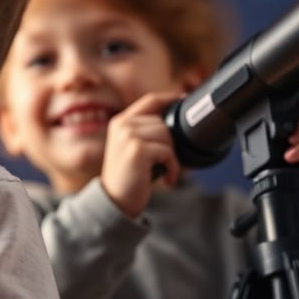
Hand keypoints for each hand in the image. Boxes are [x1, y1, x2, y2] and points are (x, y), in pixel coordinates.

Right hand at [100, 91, 182, 217]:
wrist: (115, 200)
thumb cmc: (129, 176)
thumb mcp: (132, 147)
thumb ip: (145, 131)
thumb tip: (175, 120)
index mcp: (120, 121)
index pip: (150, 100)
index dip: (169, 98)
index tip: (183, 99)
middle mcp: (122, 125)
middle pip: (163, 121)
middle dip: (169, 143)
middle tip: (161, 163)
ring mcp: (128, 136)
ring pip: (167, 135)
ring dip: (171, 156)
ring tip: (162, 170)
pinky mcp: (137, 149)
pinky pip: (168, 152)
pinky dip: (172, 167)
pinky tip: (166, 178)